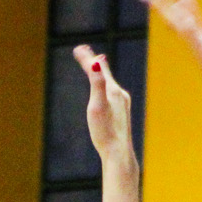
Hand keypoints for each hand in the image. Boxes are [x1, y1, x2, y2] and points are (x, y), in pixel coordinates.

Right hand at [71, 44, 135, 166]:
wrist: (119, 154)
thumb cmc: (105, 132)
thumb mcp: (97, 106)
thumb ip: (97, 84)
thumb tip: (96, 62)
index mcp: (113, 90)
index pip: (98, 68)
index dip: (88, 58)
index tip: (79, 48)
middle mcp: (120, 95)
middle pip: (105, 73)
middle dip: (93, 62)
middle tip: (83, 51)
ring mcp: (122, 104)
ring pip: (109, 83)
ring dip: (99, 72)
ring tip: (94, 65)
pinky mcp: (122, 113)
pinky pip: (111, 93)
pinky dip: (104, 85)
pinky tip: (105, 90)